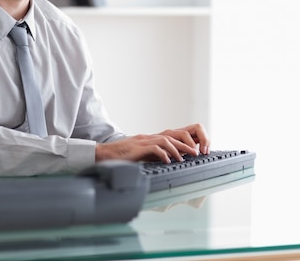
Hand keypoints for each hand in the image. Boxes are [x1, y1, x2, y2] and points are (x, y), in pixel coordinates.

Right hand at [95, 123, 209, 163]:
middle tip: (195, 153)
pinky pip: (154, 148)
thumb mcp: (139, 156)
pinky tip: (167, 161)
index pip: (170, 137)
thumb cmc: (120, 157)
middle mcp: (147, 137)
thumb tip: (164, 162)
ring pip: (165, 140)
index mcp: (148, 139)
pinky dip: (163, 154)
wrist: (104, 154)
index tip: (192, 150)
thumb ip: (150, 156)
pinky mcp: (137, 148)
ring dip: (177, 149)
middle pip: (171, 136)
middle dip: (185, 144)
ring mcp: (142, 141)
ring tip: (184, 158)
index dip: (182, 143)